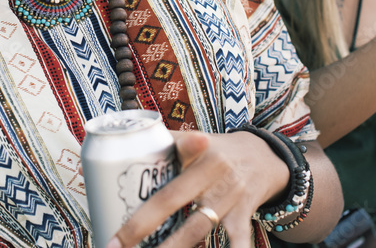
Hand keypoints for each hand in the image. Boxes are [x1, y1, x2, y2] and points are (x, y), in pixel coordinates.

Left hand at [107, 131, 287, 247]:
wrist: (264, 157)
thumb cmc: (216, 150)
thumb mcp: (193, 139)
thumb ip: (161, 141)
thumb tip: (113, 142)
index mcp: (195, 149)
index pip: (165, 153)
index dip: (144, 158)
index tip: (111, 174)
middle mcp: (212, 171)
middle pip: (171, 200)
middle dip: (140, 225)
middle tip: (114, 244)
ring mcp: (228, 195)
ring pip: (196, 227)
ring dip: (173, 246)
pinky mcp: (243, 216)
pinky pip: (237, 241)